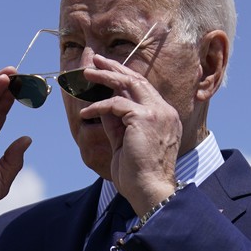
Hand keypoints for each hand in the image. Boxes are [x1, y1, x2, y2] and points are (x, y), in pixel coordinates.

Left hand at [78, 55, 181, 213]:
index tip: (107, 72)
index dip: (124, 78)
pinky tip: (85, 113)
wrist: (149, 190)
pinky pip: (116, 104)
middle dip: (115, 68)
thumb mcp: (125, 143)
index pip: (143, 90)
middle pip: (138, 80)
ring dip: (105, 77)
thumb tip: (103, 107)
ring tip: (87, 74)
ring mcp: (157, 113)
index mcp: (164, 117)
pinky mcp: (144, 118)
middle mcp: (164, 111)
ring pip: (128, 84)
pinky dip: (99, 106)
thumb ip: (117, 124)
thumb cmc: (138, 174)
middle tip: (96, 61)